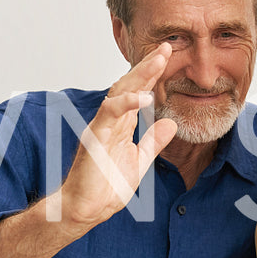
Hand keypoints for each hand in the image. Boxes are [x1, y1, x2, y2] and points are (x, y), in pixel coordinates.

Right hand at [48, 45, 179, 227]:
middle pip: (129, 85)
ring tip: (157, 61)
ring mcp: (101, 127)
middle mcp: (110, 121)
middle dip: (147, 66)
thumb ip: (153, 142)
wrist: (86, 209)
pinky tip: (144, 96)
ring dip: (139, 76)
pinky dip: (127, 103)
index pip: (138, 92)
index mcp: (121, 125)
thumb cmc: (105, 187)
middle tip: (165, 47)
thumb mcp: (139, 161)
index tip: (167, 56)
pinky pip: (110, 114)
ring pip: (119, 92)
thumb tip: (171, 124)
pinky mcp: (95, 137)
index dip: (152, 74)